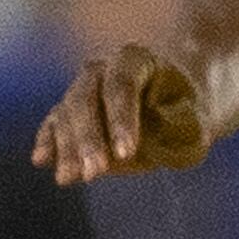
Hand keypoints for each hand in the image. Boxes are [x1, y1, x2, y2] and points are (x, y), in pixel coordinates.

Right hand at [33, 45, 208, 183]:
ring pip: (66, 114)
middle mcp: (101, 69)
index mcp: (135, 60)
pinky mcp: (70, 114)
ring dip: (67, 148)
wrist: (173, 109)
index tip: (127, 154)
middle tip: (95, 173)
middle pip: (86, 99)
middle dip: (89, 139)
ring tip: (69, 179)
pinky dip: (48, 142)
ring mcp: (82, 90)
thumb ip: (180, 125)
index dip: (121, 119)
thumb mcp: (197, 120)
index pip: (122, 85)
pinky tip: (41, 160)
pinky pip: (54, 124)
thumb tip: (148, 133)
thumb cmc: (188, 115)